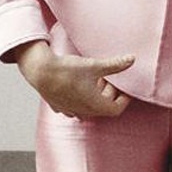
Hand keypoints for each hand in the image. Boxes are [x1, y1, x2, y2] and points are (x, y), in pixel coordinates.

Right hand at [11, 41, 136, 118]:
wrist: (40, 71)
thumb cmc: (67, 70)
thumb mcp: (94, 65)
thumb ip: (114, 65)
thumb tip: (131, 59)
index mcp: (94, 105)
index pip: (116, 109)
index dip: (124, 99)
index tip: (124, 88)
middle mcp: (83, 112)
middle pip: (103, 107)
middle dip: (109, 94)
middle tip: (109, 79)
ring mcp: (70, 110)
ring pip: (89, 108)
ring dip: (95, 96)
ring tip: (94, 79)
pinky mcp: (59, 106)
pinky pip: (74, 107)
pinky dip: (81, 98)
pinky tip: (78, 84)